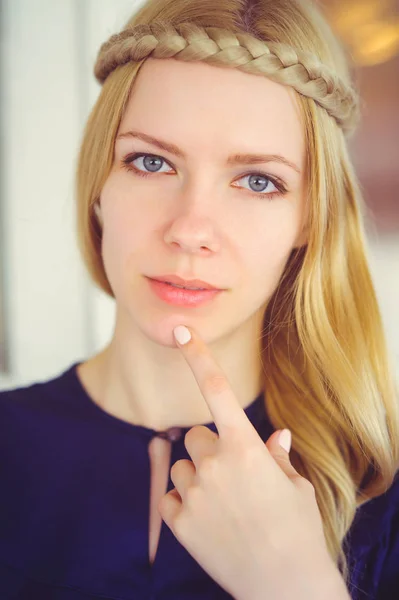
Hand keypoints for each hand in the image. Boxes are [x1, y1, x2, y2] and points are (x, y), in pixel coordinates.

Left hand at [158, 325, 347, 599]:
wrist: (283, 585)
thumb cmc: (297, 531)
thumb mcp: (296, 486)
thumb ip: (278, 456)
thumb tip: (276, 437)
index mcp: (245, 447)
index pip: (217, 390)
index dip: (198, 357)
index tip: (182, 333)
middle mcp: (214, 463)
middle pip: (195, 435)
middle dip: (209, 447)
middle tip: (231, 474)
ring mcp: (193, 492)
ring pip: (180, 464)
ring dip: (195, 475)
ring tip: (221, 502)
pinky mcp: (178, 521)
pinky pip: (170, 497)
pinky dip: (184, 503)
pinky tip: (207, 521)